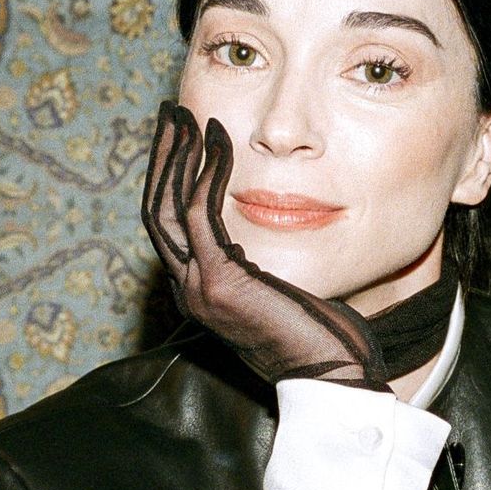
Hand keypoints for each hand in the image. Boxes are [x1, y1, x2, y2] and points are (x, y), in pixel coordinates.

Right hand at [141, 101, 389, 391]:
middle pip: (156, 209)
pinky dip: (207, 171)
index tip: (180, 136)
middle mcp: (189, 290)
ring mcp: (199, 288)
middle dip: (162, 156)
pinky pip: (201, 214)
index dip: (169, 176)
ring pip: (168, 207)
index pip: (169, 224)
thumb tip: (251, 244)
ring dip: (175, 154)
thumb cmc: (321, 336)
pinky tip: (217, 140)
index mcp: (200, 291)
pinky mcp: (220, 282)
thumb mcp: (276, 291)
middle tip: (170, 112)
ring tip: (185, 115)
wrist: (334, 377)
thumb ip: (254, 267)